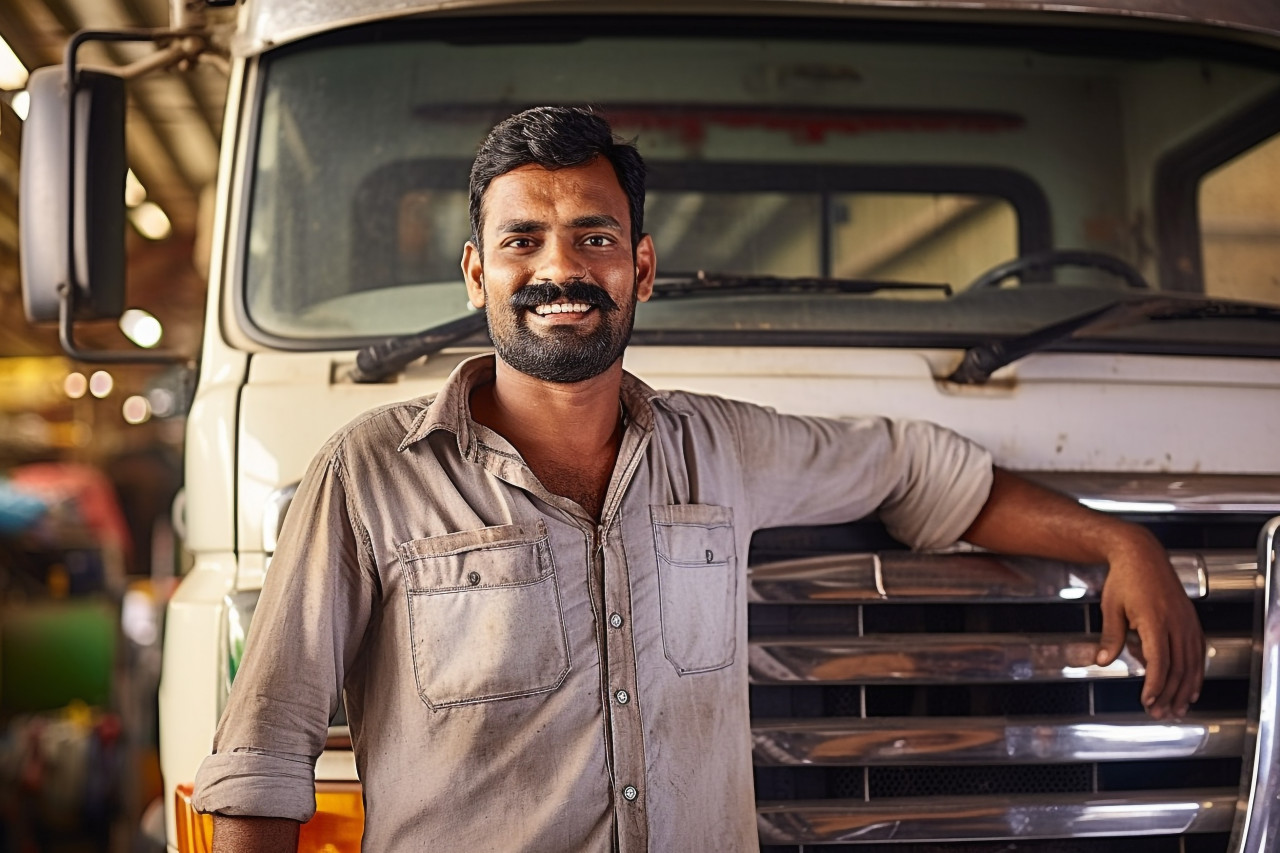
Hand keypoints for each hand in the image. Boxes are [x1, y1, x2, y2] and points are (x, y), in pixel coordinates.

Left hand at [1094, 533, 1204, 718]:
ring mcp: (1187, 622)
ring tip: (1176, 710)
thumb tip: (1103, 662)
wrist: (1142, 554)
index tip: (1147, 701)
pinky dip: (1196, 673)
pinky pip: (1198, 652)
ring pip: (1191, 663)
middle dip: (1169, 695)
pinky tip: (1192, 689)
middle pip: (1178, 668)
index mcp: (1155, 620)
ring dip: (1184, 689)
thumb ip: (1110, 637)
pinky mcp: (1191, 621)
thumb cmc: (1124, 579)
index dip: (1155, 686)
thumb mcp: (1111, 608)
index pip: (1159, 662)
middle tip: (1159, 714)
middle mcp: (1176, 623)